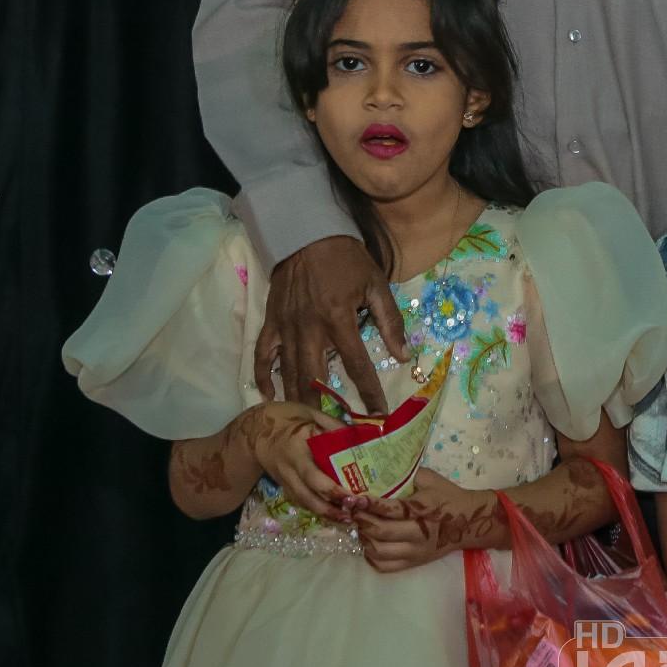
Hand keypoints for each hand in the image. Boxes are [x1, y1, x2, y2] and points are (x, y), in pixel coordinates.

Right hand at [243, 401, 348, 520]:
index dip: (332, 489)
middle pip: (308, 496)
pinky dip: (316, 509)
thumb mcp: (310, 413)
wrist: (254, 430)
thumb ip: (333, 425)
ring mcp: (285, 480)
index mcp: (296, 448)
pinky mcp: (284, 486)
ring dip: (325, 513)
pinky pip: (300, 501)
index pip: (313, 474)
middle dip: (330, 508)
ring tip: (347, 519)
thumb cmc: (286, 417)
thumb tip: (359, 437)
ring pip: (304, 502)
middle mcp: (289, 469)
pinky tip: (333, 513)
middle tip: (353, 513)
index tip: (352, 496)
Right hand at [258, 235, 406, 414]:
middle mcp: (309, 329)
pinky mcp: (270, 322)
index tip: (378, 416)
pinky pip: (262, 355)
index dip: (369, 393)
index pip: (356, 365)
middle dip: (325, 408)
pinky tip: (268, 395)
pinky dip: (263, 377)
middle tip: (334, 432)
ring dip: (296, 400)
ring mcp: (285, 327)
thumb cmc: (346, 259)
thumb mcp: (376, 284)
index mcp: (338, 320)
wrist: (307, 233)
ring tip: (306, 425)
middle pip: (315, 378)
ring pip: (288, 372)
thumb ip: (390, 320)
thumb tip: (404, 354)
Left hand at [353, 468, 500, 572]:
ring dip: (364, 539)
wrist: (469, 523)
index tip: (355, 499)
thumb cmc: (448, 497)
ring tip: (360, 527)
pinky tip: (369, 543)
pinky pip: (384, 566)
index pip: (391, 509)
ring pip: (379, 552)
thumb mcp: (431, 480)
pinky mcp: (413, 563)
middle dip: (362, 521)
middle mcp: (419, 534)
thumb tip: (382, 470)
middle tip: (352, 512)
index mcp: (423, 510)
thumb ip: (408, 475)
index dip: (370, 504)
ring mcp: (415, 552)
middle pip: (381, 533)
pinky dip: (371, 556)